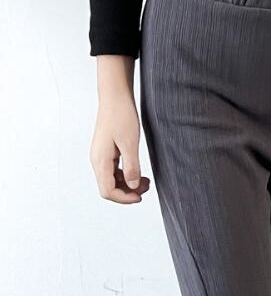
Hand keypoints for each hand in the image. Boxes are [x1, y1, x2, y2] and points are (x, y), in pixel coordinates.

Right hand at [90, 56, 151, 203]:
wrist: (115, 97)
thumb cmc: (121, 116)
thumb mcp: (130, 144)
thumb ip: (131, 167)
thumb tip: (132, 187)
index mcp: (100, 160)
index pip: (107, 191)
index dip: (124, 198)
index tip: (140, 196)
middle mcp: (97, 160)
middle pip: (109, 188)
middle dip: (128, 192)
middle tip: (147, 187)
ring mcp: (101, 156)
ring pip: (112, 181)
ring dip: (128, 185)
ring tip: (146, 180)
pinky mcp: (106, 152)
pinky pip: (114, 171)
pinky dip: (126, 176)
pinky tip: (138, 173)